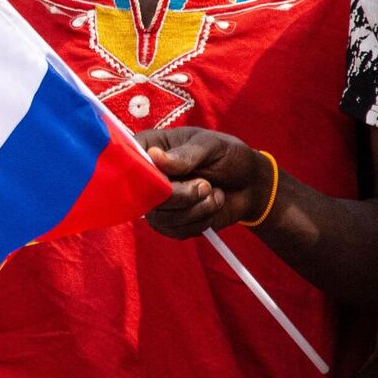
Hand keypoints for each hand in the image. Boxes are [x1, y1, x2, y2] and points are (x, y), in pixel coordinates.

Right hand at [137, 127, 274, 237]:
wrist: (250, 184)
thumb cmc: (229, 156)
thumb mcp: (211, 146)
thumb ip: (185, 154)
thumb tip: (155, 157)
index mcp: (149, 148)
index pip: (127, 162)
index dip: (140, 174)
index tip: (166, 178)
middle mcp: (147, 176)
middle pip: (144, 196)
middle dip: (180, 196)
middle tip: (206, 185)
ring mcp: (156, 202)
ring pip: (160, 217)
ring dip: (195, 209)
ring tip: (214, 193)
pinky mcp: (169, 223)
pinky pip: (175, 231)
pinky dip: (200, 222)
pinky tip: (212, 206)